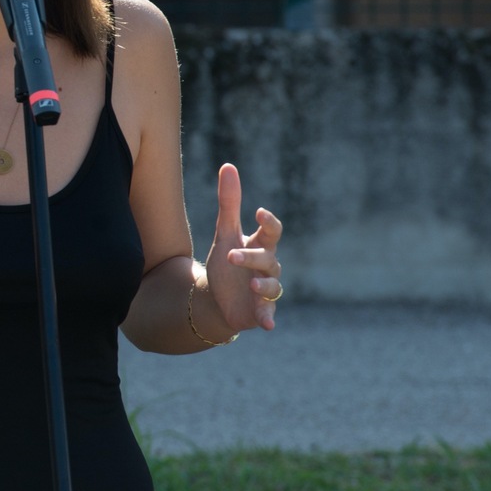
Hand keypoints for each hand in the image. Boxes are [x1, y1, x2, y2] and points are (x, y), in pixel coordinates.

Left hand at [205, 163, 283, 331]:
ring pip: (273, 286)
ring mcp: (266, 290)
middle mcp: (267, 267)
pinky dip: (268, 318)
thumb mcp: (225, 232)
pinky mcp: (261, 310)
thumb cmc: (227, 261)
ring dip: (264, 285)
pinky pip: (268, 314)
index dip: (268, 222)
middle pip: (267, 259)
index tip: (258, 212)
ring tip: (253, 285)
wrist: (217, 297)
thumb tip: (229, 166)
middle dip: (252, 257)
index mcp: (260, 246)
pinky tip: (267, 324)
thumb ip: (229, 202)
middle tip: (231, 255)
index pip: (271, 231)